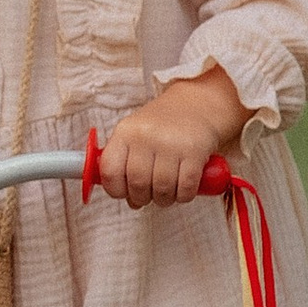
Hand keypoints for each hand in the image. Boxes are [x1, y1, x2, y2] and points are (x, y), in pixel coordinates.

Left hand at [94, 69, 246, 207]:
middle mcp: (145, 136)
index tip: (124, 193)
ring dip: (164, 200)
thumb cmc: (163, 126)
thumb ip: (127, 166)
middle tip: (150, 196)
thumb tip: (132, 203)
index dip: (115, 190)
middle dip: (143, 198)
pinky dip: (184, 196)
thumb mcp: (136, 136)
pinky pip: (185, 188)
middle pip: (137, 184)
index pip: (110, 171)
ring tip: (167, 194)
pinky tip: (183, 190)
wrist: (198, 103)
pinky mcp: (194, 152)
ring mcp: (170, 144)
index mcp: (125, 132)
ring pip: (161, 189)